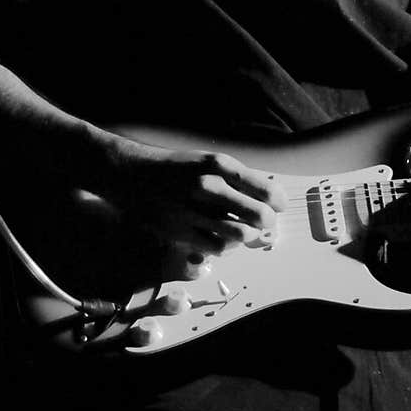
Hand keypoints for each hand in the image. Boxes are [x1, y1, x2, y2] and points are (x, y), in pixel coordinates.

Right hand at [100, 134, 287, 276]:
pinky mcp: (181, 231)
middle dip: (267, 222)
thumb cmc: (176, 169)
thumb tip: (271, 199)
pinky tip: (219, 237)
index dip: (279, 203)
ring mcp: (194, 210)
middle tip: (264, 222)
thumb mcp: (208, 162)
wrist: (131, 174)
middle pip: (259, 216)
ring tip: (241, 229)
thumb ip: (238, 179)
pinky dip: (224, 246)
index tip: (278, 206)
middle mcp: (209, 186)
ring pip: (240, 235)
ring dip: (246, 235)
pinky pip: (216, 248)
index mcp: (220, 165)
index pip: (267, 190)